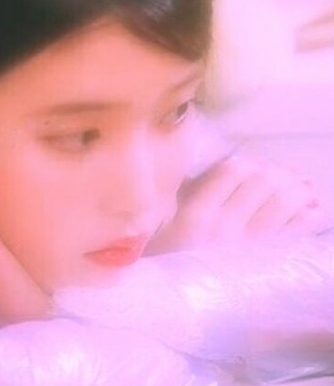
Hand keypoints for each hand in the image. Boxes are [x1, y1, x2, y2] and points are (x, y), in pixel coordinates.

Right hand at [146, 156, 331, 253]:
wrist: (175, 309)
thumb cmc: (162, 262)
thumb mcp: (160, 225)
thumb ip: (182, 196)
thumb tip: (212, 171)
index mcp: (195, 214)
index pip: (231, 171)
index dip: (246, 163)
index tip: (249, 168)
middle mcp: (225, 228)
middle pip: (262, 182)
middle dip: (277, 173)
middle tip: (282, 176)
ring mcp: (250, 247)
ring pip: (285, 202)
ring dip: (299, 190)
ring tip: (303, 189)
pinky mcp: (267, 265)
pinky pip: (299, 232)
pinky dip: (312, 216)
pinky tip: (313, 211)